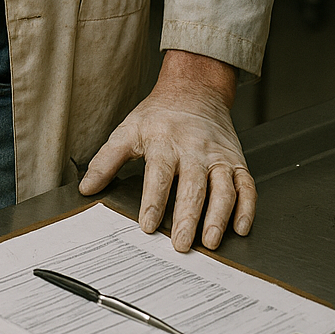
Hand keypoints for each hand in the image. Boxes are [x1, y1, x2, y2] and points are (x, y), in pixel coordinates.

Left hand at [78, 50, 254, 252]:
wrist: (194, 89)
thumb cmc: (159, 115)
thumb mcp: (127, 130)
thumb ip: (106, 161)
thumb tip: (87, 188)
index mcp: (164, 141)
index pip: (158, 174)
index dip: (154, 201)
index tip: (148, 226)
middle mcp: (194, 149)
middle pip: (193, 185)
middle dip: (188, 216)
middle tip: (181, 244)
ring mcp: (218, 156)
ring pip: (223, 188)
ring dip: (218, 216)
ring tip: (210, 241)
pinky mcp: (236, 161)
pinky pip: (246, 185)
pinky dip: (247, 208)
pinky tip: (240, 228)